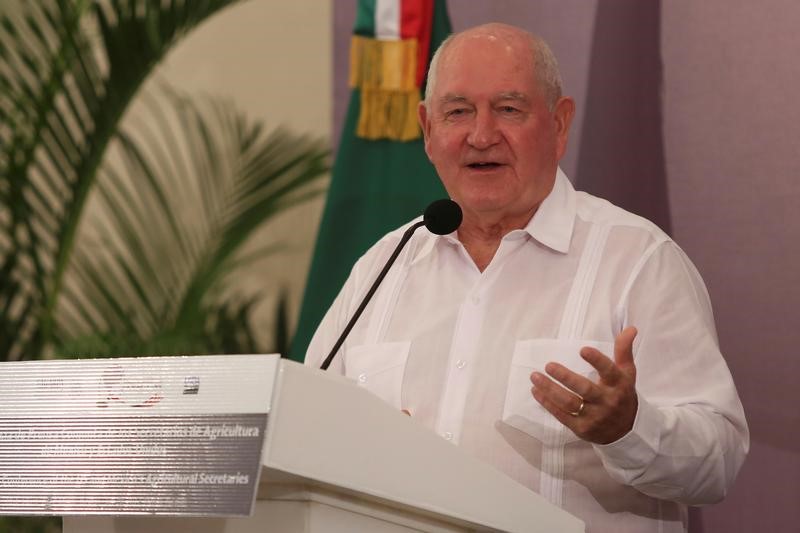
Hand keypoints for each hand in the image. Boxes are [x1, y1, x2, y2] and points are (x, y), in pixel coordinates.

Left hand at [530, 327, 638, 444]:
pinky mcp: (582, 429)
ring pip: (569, 403)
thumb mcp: (627, 373)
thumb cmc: (622, 395)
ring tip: (535, 377)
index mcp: (619, 385)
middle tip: (548, 365)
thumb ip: (624, 350)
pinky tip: (536, 391)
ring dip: (550, 390)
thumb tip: (630, 328)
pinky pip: (562, 416)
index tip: (582, 349)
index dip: (597, 360)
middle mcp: (607, 401)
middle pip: (585, 389)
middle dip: (565, 377)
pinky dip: (547, 404)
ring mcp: (594, 416)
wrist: (627, 431)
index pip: (609, 371)